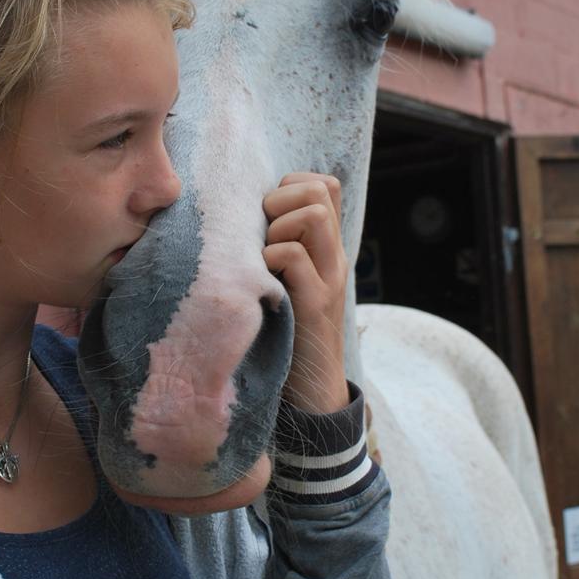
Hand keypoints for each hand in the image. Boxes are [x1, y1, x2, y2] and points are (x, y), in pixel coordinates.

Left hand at [263, 172, 349, 414]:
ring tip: (265, 259)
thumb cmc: (288, 335)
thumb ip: (281, 251)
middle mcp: (334, 258)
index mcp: (328, 249)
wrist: (313, 393)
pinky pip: (293, 255)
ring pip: (312, 214)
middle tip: (264, 236)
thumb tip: (244, 219)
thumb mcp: (289, 283)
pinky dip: (270, 259)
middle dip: (281, 199)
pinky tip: (262, 281)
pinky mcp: (313, 304)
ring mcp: (328, 279)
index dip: (291, 186)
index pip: (324, 185)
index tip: (269, 216)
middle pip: (319, 189)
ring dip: (277, 227)